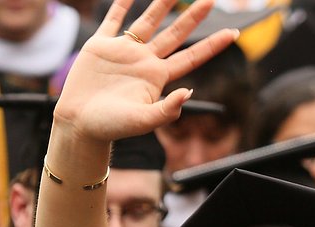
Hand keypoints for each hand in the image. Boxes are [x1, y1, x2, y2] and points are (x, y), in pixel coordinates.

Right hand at [52, 0, 237, 142]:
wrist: (81, 123)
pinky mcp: (101, 46)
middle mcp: (145, 61)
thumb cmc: (112, 127)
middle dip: (193, 17)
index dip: (212, 45)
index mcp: (158, 77)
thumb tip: (188, 92)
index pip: (192, 57)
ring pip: (148, 22)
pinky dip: (120, 4)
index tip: (233, 33)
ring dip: (162, 4)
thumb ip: (168, 110)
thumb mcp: (144, 121)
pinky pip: (113, 20)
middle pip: (175, 34)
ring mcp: (124, 51)